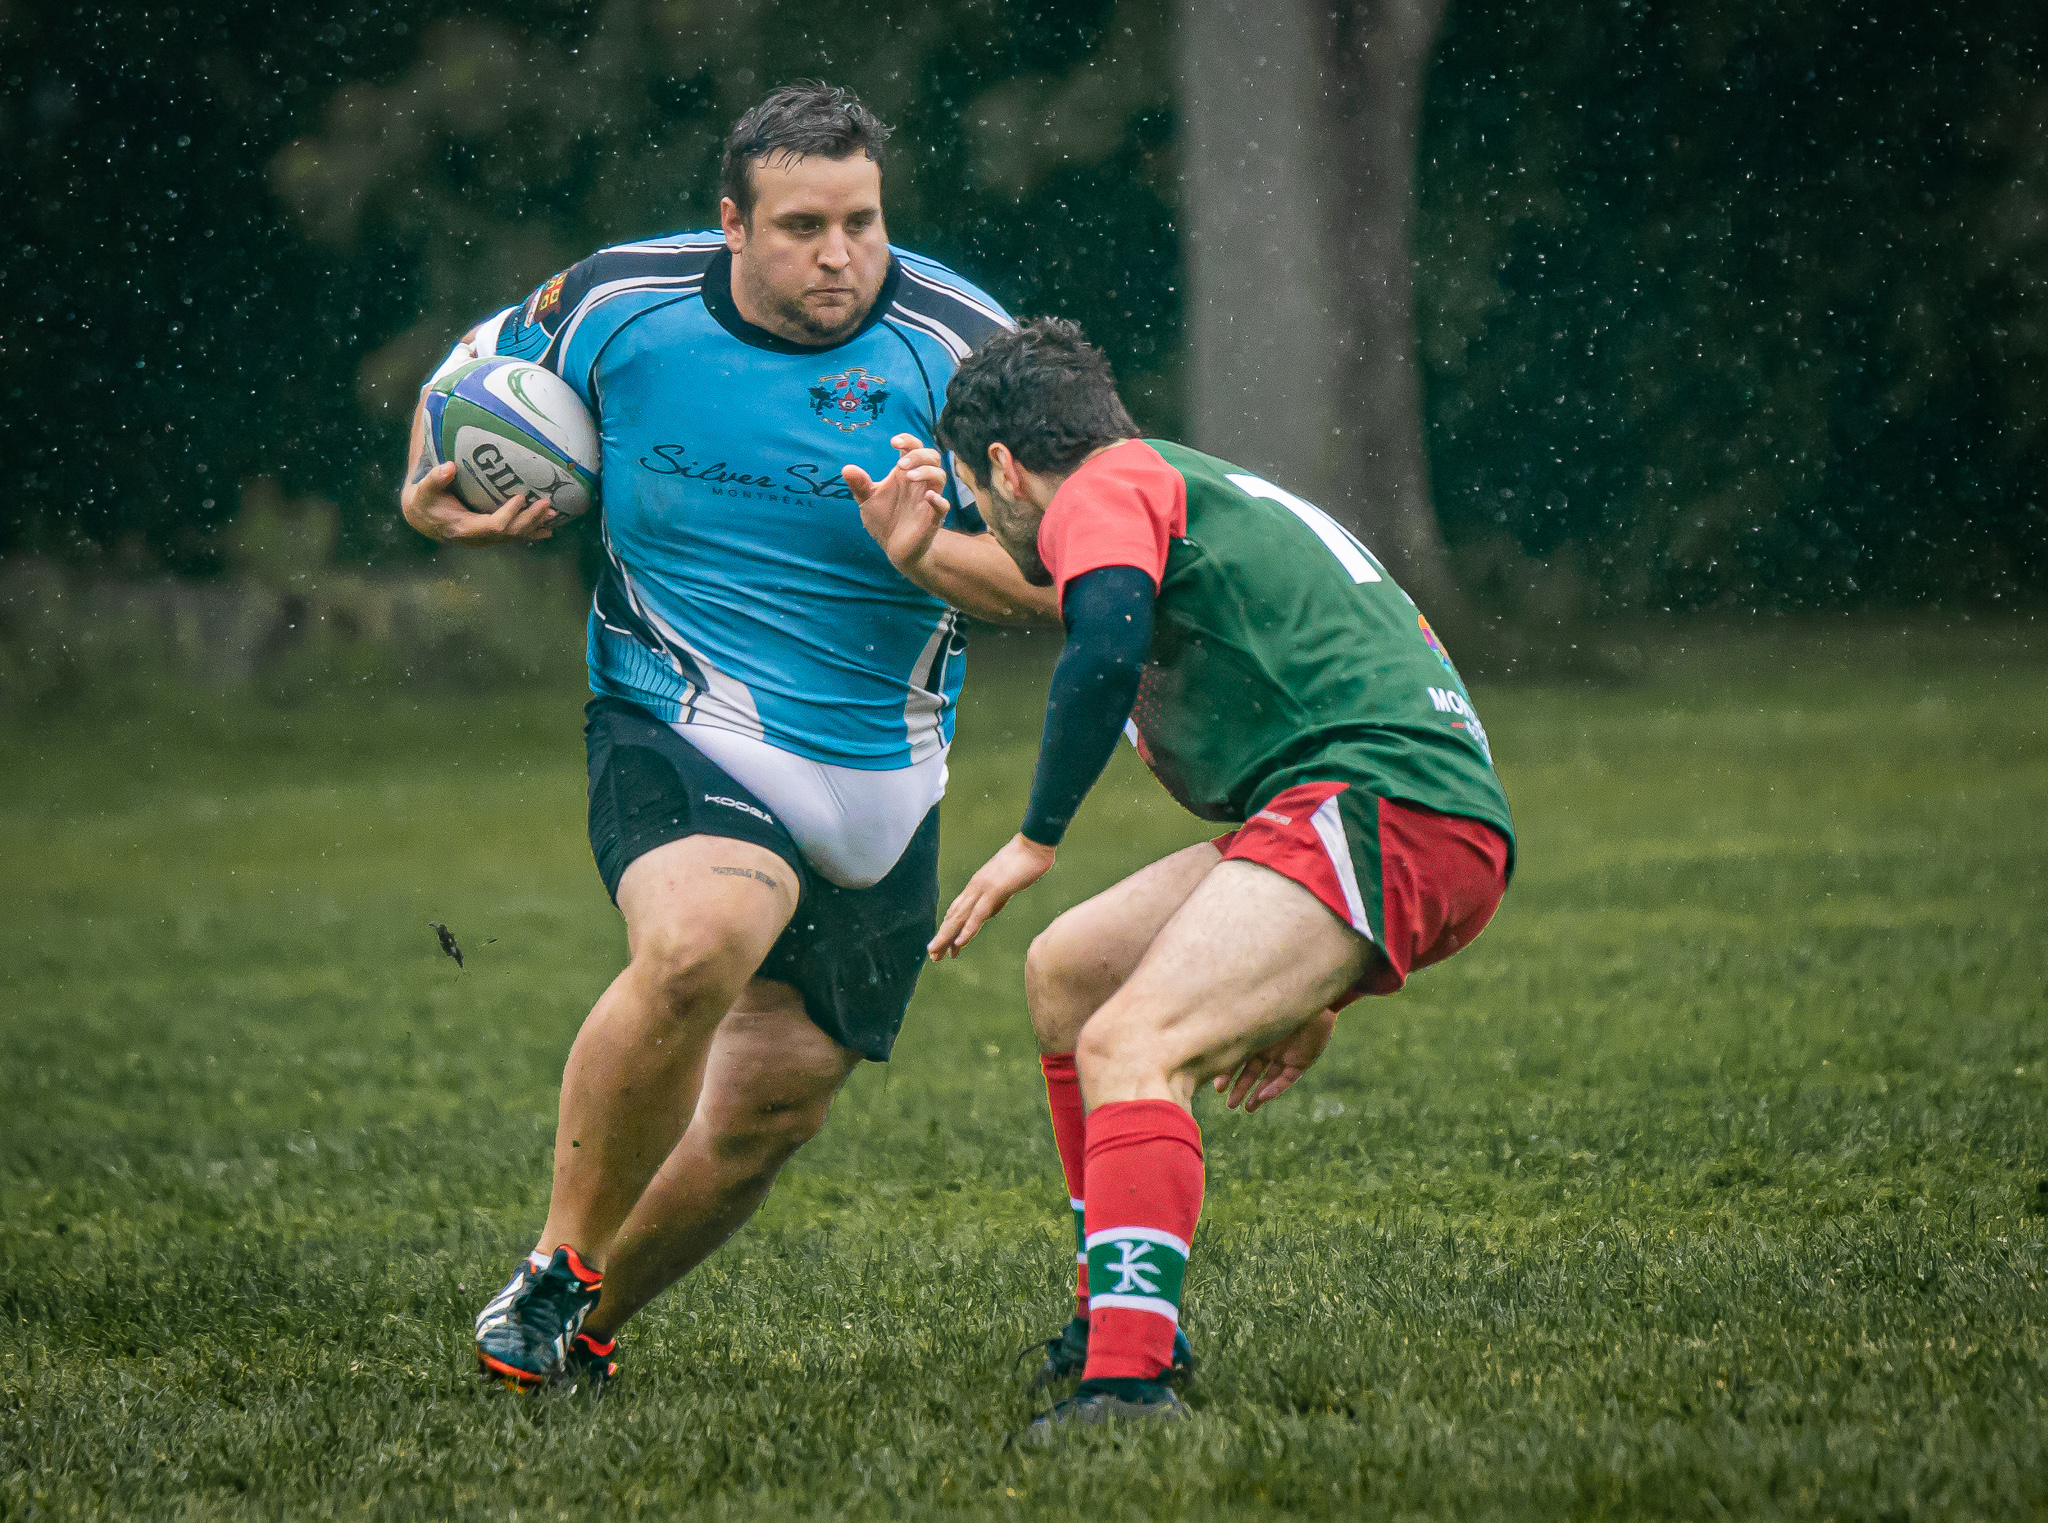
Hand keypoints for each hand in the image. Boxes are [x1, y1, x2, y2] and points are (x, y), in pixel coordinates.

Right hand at [401, 459, 558, 545]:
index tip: (521, 497)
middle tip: (547, 504)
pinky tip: (547, 529)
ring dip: (535, 525)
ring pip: (515, 536)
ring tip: (554, 515)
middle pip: (510, 533)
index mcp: (464, 528)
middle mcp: (478, 538)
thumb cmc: (424, 502)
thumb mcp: (424, 490)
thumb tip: (448, 467)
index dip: (509, 514)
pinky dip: (531, 532)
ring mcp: (486, 540)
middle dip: (530, 519)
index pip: (493, 526)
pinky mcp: (490, 537)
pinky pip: (514, 536)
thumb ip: (435, 479)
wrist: (423, 520)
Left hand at [844, 433, 950, 571]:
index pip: (915, 447)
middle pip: (932, 456)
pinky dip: (938, 499)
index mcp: (905, 474)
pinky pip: (943, 506)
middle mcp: (920, 483)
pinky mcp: (933, 519)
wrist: (893, 549)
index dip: (908, 440)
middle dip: (918, 455)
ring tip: (908, 476)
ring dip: (926, 472)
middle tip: (900, 464)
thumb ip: (859, 485)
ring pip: (940, 476)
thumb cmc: (884, 520)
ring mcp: (928, 500)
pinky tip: (928, 497)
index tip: (893, 443)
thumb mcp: (867, 501)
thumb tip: (847, 469)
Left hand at [928, 833, 1055, 958]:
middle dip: (942, 937)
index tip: (944, 947)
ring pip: (960, 916)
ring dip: (947, 936)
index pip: (958, 911)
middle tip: (932, 955)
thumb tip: (988, 911)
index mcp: (977, 886)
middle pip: (953, 915)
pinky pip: (979, 913)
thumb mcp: (1006, 884)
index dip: (949, 929)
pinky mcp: (995, 889)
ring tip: (936, 953)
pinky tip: (960, 942)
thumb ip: (996, 898)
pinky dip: (968, 928)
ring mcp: (983, 888)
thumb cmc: (1024, 862)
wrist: (1034, 844)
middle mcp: (975, 887)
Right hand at [1212, 1007, 1338, 1112]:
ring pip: (1268, 1079)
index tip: (1218, 1088)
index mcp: (1255, 1036)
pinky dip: (1275, 1088)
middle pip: (1252, 1072)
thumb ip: (1236, 1035)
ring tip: (1246, 1108)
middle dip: (1240, 1089)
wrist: (1310, 997)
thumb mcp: (1253, 1022)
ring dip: (1257, 1094)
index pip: (1238, 1060)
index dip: (1228, 1075)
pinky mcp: (1300, 1062)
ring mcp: (1284, 1055)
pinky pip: (1286, 1079)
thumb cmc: (1278, 1003)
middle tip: (1230, 1105)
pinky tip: (1263, 1097)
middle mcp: (1268, 1047)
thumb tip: (1207, 1046)